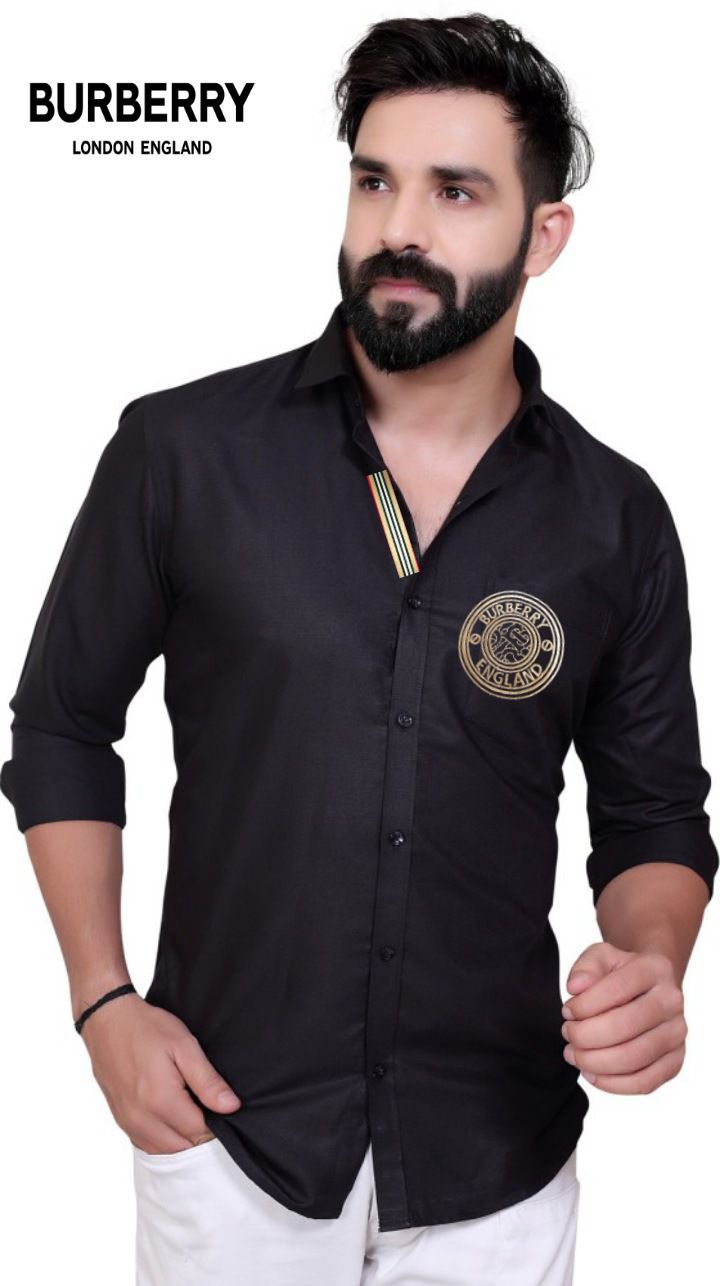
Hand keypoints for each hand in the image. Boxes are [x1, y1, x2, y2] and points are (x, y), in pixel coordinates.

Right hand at [79, 992, 241, 1151]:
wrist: (107, 1020)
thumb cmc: (147, 1028)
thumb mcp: (184, 1046)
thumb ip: (207, 1081)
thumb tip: (230, 1107)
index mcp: (161, 1101)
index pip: (199, 1133)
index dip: (216, 1122)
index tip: (217, 1104)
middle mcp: (141, 1119)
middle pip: (183, 1147)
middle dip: (199, 1133)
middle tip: (205, 1105)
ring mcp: (127, 1122)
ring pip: (164, 1150)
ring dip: (181, 1139)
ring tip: (189, 1109)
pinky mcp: (120, 1120)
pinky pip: (146, 1144)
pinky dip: (162, 1139)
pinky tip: (170, 1117)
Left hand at [560, 941, 686, 1094]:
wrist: (648, 989)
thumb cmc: (620, 974)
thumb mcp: (601, 957)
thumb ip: (586, 967)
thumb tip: (575, 987)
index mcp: (655, 969)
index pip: (617, 989)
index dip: (585, 1005)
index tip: (568, 1011)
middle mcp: (672, 1001)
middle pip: (624, 1027)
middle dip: (585, 1036)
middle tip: (567, 1034)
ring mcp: (677, 1034)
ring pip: (633, 1058)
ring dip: (594, 1061)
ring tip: (574, 1054)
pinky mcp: (675, 1061)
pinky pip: (644, 1082)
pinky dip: (612, 1084)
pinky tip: (592, 1073)